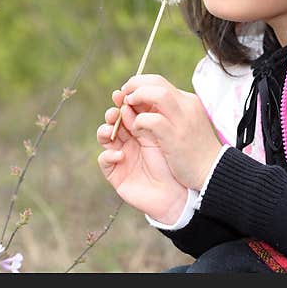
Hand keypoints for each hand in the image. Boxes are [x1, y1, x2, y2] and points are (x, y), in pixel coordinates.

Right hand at [97, 90, 188, 224]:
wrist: (182, 194)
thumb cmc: (179, 164)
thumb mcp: (168, 136)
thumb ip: (151, 119)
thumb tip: (131, 103)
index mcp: (144, 127)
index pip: (129, 108)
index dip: (125, 100)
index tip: (124, 93)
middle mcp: (131, 139)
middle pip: (114, 120)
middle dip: (112, 112)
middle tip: (115, 109)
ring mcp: (122, 155)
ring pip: (105, 137)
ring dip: (104, 130)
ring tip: (111, 130)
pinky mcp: (117, 173)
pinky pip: (104, 161)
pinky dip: (108, 155)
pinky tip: (120, 155)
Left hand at [120, 74, 222, 190]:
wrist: (214, 172)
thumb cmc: (195, 151)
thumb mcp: (183, 125)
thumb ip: (165, 113)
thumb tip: (141, 105)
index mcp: (187, 102)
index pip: (159, 82)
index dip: (139, 84)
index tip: (128, 94)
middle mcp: (186, 106)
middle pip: (156, 82)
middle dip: (134, 85)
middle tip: (123, 97)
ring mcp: (182, 120)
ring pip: (157, 94)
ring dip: (137, 97)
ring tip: (126, 107)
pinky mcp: (176, 137)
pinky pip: (153, 120)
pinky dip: (140, 121)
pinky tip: (136, 129)